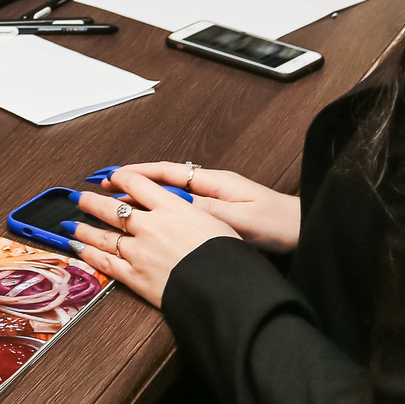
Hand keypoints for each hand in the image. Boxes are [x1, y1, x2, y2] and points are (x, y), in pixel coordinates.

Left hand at [68, 168, 239, 305]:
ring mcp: (139, 252)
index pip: (137, 183)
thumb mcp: (214, 221)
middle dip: (92, 202)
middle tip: (79, 198)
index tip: (112, 177)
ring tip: (71, 223)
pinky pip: (105, 263)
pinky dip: (88, 255)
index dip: (120, 178)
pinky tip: (78, 249)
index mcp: (172, 207)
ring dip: (84, 228)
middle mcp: (150, 226)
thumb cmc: (227, 256)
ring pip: (102, 235)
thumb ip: (190, 211)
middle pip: (112, 208)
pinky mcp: (136, 277)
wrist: (225, 289)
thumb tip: (181, 206)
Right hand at [104, 162, 300, 253]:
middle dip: (131, 183)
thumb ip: (209, 211)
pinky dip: (159, 209)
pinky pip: (180, 208)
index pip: (167, 173)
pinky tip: (147, 219)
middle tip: (100, 187)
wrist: (303, 231)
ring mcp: (213, 199)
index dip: (137, 174)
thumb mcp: (242, 220)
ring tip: (114, 202)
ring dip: (142, 196)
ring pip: (169, 195)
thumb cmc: (278, 224)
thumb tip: (177, 205)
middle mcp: (209, 187)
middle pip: (162, 181)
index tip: (111, 176)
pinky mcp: (217, 215)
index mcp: (213, 182)